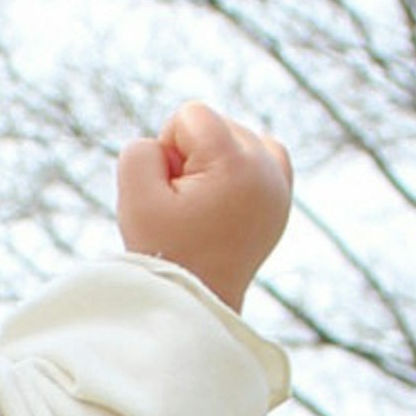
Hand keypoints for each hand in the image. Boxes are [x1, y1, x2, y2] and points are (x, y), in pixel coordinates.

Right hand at [115, 100, 290, 309]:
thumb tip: (169, 146)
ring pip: (236, 135)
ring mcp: (280, 183)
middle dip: (192, 155)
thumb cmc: (165, 251)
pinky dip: (239, 165)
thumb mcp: (134, 195)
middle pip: (216, 123)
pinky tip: (225, 197)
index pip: (191, 115)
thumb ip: (140, 149)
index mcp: (237, 164)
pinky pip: (261, 152)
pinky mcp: (282, 196)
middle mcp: (268, 168)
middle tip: (188, 207)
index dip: (168, 149)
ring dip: (214, 160)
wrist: (199, 300)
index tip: (173, 193)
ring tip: (206, 204)